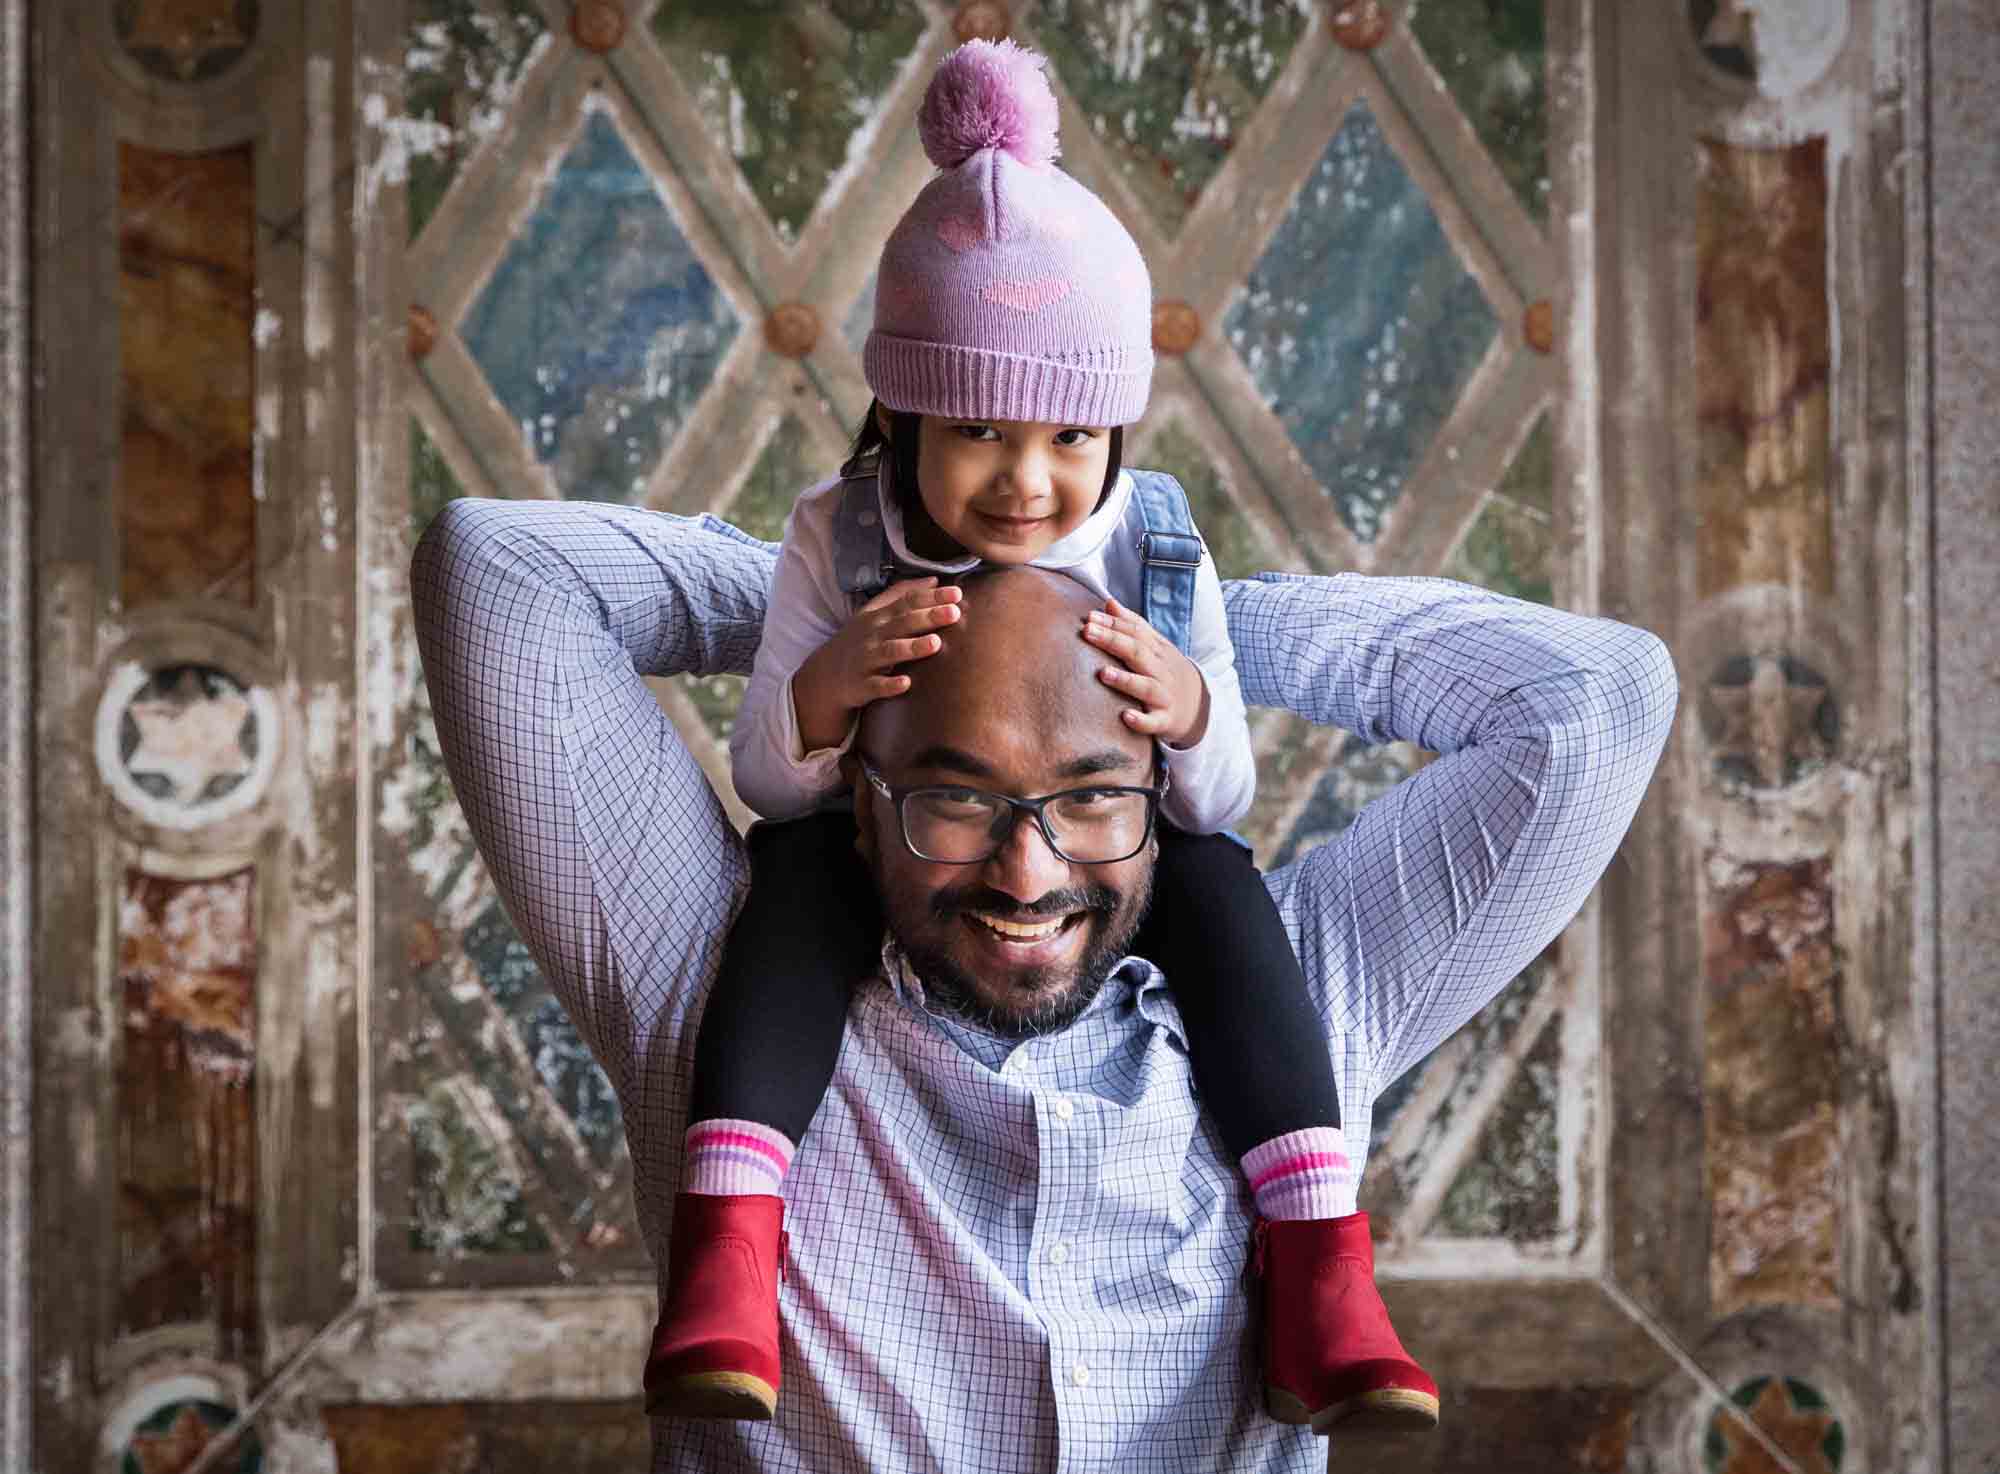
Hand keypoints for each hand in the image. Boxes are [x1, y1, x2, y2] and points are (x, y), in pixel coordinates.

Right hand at [792, 578, 961, 751]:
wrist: (825, 675)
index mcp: (880, 617)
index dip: (932, 597)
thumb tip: (934, 580)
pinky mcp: (861, 686)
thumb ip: (903, 594)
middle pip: (903, 623)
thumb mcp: (875, 613)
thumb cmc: (859, 641)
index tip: (957, 593)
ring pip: (891, 652)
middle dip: (928, 617)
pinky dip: (890, 685)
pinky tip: (906, 683)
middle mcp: (874, 636)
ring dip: (912, 647)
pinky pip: (876, 686)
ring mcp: (867, 660)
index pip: (908, 602)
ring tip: (936, 644)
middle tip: (954, 613)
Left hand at [1081, 597, 1209, 746]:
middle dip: (1113, 641)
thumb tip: (1109, 603)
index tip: (1090, 617)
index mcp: (1157, 650)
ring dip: (1125, 680)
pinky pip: (1154, 722)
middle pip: (1138, 653)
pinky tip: (1125, 716)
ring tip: (1103, 673)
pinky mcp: (1165, 720)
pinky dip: (1141, 720)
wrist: (1198, 707)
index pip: (1135, 632)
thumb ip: (1132, 626)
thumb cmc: (1165, 672)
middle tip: (1088, 632)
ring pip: (1146, 686)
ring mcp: (1164, 696)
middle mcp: (1161, 671)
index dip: (1113, 623)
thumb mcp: (1155, 647)